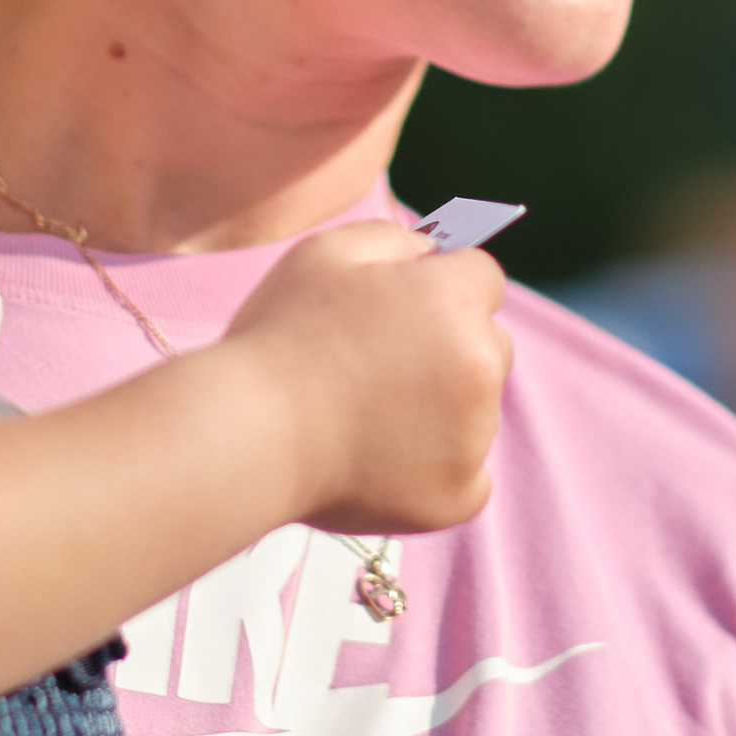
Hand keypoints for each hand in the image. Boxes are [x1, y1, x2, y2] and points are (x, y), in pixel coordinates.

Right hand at [223, 224, 510, 540]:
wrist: (248, 437)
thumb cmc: (279, 340)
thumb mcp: (325, 255)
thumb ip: (391, 238)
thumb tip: (430, 251)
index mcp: (454, 300)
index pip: (480, 278)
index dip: (440, 287)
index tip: (405, 307)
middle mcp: (481, 365)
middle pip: (488, 345)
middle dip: (449, 348)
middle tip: (378, 366)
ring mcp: (474, 436)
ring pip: (476, 412)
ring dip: (442, 410)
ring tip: (366, 417)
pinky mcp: (458, 496)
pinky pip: (469, 475)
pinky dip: (436, 471)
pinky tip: (382, 459)